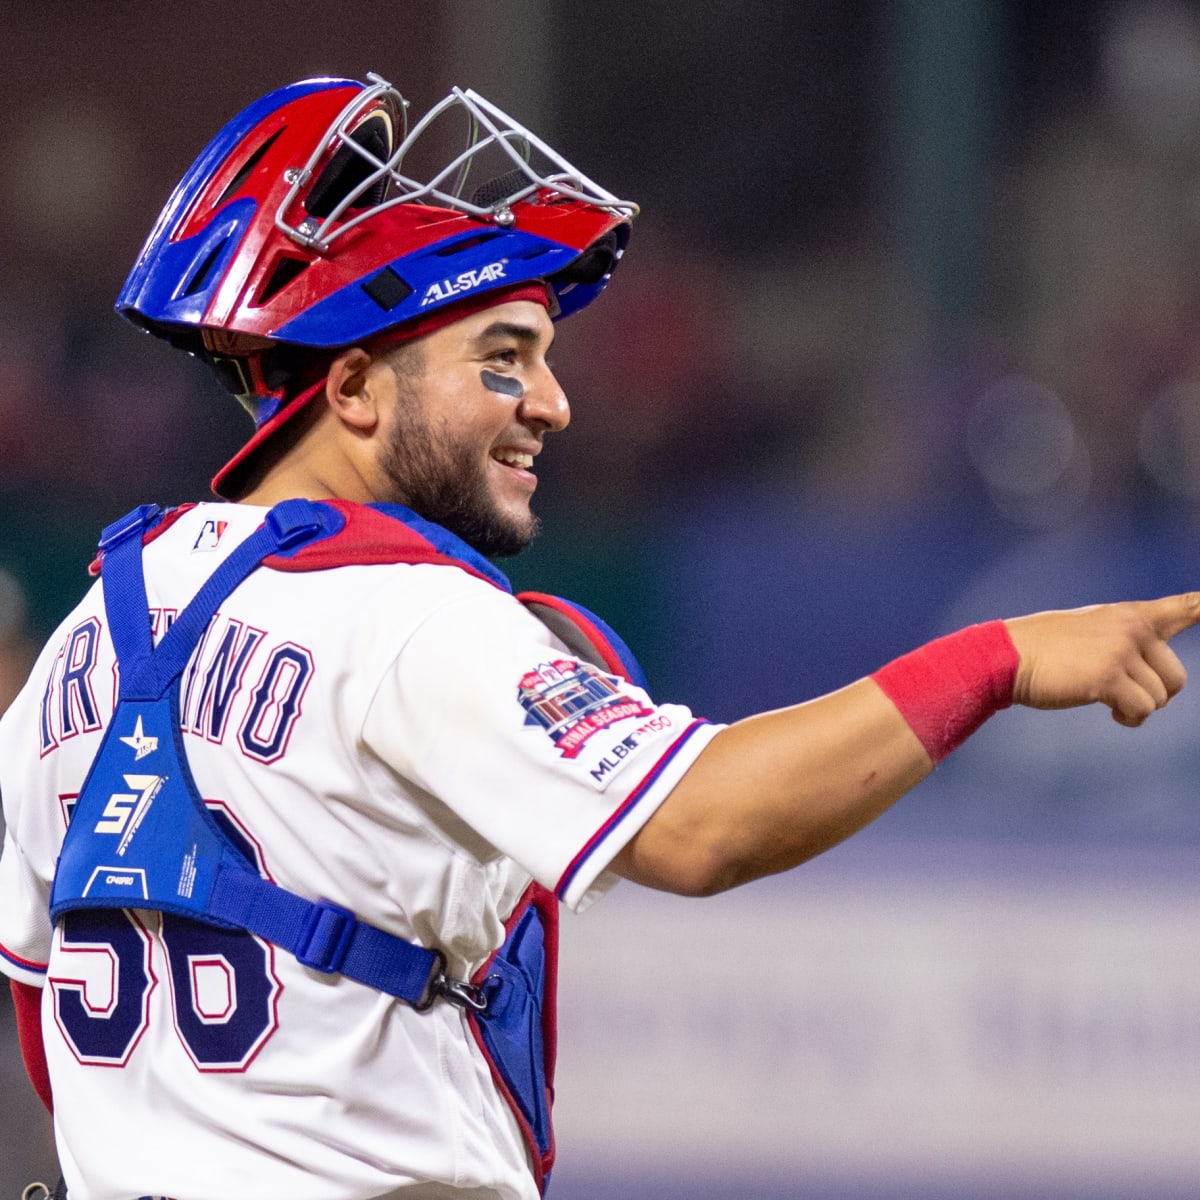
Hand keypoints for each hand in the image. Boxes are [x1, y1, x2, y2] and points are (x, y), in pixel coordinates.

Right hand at [1004, 593, 1199, 726]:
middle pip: (1176, 678)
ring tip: (1105, 698)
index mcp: (1130, 615)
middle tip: (1122, 693)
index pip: (1186, 607)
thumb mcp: (1090, 631)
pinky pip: (1140, 711)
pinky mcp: (1108, 677)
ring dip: (1135, 708)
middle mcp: (1133, 629)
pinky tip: (1108, 711)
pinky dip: (1128, 718)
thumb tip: (1149, 675)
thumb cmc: (1043, 649)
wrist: (1006, 655)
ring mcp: (1121, 651)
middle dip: (1154, 694)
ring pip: (1159, 699)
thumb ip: (1125, 641)